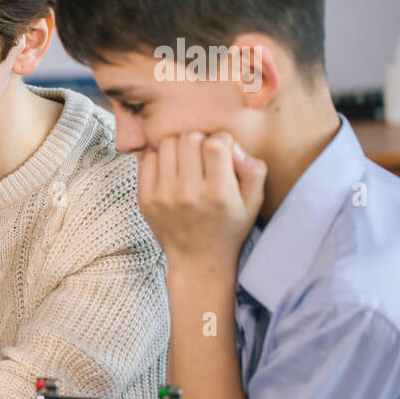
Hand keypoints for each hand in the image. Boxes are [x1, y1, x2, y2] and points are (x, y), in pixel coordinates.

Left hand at [137, 131, 267, 269]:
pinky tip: (171, 169)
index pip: (215, 143)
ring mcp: (162, 196)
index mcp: (219, 194)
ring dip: (179, 146)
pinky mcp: (145, 198)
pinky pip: (147, 159)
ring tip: (188, 161)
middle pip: (188, 138)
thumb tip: (233, 145)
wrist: (198, 260)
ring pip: (166, 144)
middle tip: (204, 155)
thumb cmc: (229, 227)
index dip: (222, 139)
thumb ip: (254, 170)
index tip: (223, 150)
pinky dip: (160, 157)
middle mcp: (188, 194)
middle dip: (200, 140)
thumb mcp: (254, 203)